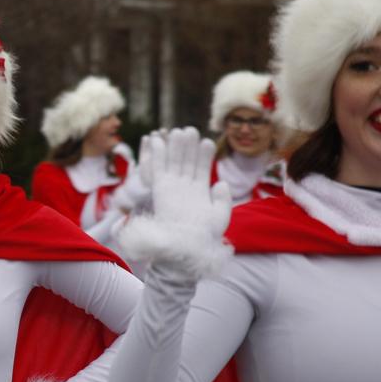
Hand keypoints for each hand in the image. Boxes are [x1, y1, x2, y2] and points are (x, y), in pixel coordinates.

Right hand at [117, 127, 232, 276]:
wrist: (184, 251)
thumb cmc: (203, 238)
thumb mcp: (219, 218)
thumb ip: (222, 200)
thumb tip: (220, 183)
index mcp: (199, 192)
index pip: (201, 169)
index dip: (204, 155)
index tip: (207, 142)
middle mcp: (185, 188)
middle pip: (187, 162)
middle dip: (189, 146)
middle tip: (191, 130)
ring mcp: (172, 188)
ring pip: (174, 163)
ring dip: (176, 147)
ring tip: (180, 131)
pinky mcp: (159, 190)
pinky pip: (157, 170)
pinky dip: (158, 156)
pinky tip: (158, 141)